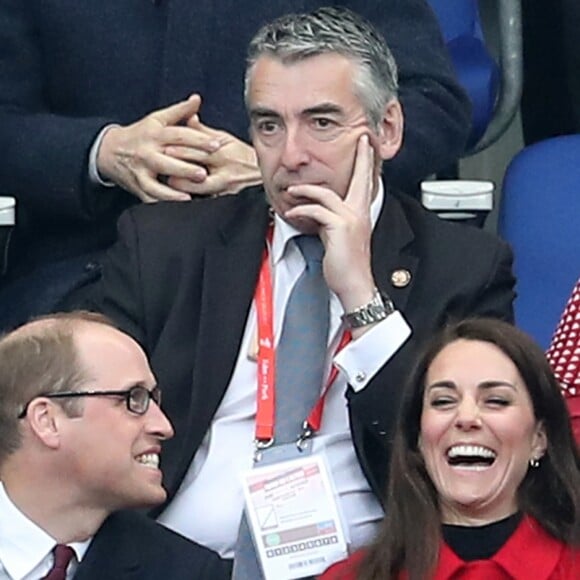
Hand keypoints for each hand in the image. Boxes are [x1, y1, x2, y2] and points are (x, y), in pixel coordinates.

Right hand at [97, 95, 222, 202]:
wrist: (109, 150)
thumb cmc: (139, 134)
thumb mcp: (157, 119)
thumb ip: (179, 111)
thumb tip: (197, 99)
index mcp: (155, 134)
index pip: (180, 136)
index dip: (199, 140)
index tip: (217, 145)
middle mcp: (147, 153)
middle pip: (167, 161)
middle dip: (186, 168)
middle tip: (204, 174)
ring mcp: (141, 172)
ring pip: (156, 184)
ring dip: (173, 192)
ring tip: (189, 196)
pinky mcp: (138, 187)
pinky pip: (151, 198)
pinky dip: (163, 204)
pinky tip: (176, 207)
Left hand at [166, 117, 261, 195]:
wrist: (266, 176)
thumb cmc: (246, 157)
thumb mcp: (228, 139)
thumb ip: (205, 131)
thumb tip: (189, 118)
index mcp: (225, 153)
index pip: (199, 151)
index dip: (180, 150)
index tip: (165, 149)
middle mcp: (226, 173)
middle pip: (197, 172)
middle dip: (177, 170)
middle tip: (160, 168)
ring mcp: (226, 190)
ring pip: (201, 192)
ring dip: (183, 188)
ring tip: (168, 186)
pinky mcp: (226, 202)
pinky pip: (208, 203)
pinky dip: (194, 202)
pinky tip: (181, 200)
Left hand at [284, 135, 376, 313]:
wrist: (355, 284)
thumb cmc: (346, 264)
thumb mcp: (339, 237)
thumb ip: (332, 221)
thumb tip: (317, 213)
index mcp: (361, 214)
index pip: (366, 183)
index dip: (366, 162)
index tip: (367, 144)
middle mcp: (360, 213)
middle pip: (361, 178)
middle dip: (361, 156)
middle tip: (361, 138)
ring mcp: (351, 219)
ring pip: (326, 194)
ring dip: (305, 191)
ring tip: (291, 191)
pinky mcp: (340, 227)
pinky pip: (316, 211)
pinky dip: (301, 209)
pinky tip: (291, 212)